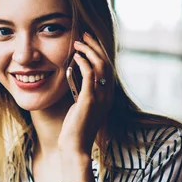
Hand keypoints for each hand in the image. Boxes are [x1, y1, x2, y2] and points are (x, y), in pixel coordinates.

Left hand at [59, 32, 113, 156]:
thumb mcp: (81, 105)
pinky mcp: (89, 100)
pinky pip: (90, 76)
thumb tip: (75, 75)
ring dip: (88, 51)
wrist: (75, 146)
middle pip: (105, 62)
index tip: (88, 40)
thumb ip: (82, 91)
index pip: (107, 66)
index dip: (98, 51)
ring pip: (100, 66)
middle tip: (84, 35)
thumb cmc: (74, 128)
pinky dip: (83, 64)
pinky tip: (76, 57)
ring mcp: (100, 97)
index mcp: (107, 95)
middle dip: (95, 46)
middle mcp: (107, 95)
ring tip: (78, 43)